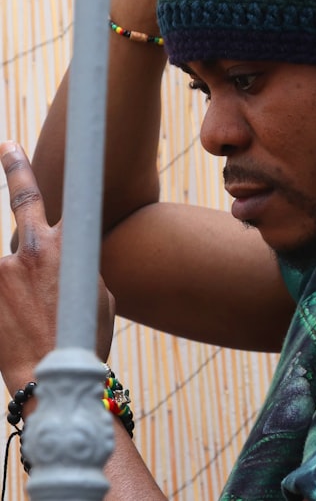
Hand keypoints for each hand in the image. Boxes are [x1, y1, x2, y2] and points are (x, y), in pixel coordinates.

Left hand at [0, 142, 115, 393]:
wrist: (51, 379)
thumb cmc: (82, 339)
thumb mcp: (96, 295)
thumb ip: (73, 268)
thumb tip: (60, 263)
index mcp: (57, 247)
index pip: (30, 196)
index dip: (16, 168)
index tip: (5, 146)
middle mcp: (21, 254)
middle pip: (15, 239)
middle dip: (21, 258)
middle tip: (31, 269)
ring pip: (4, 274)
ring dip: (15, 295)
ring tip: (32, 325)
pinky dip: (7, 310)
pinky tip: (17, 327)